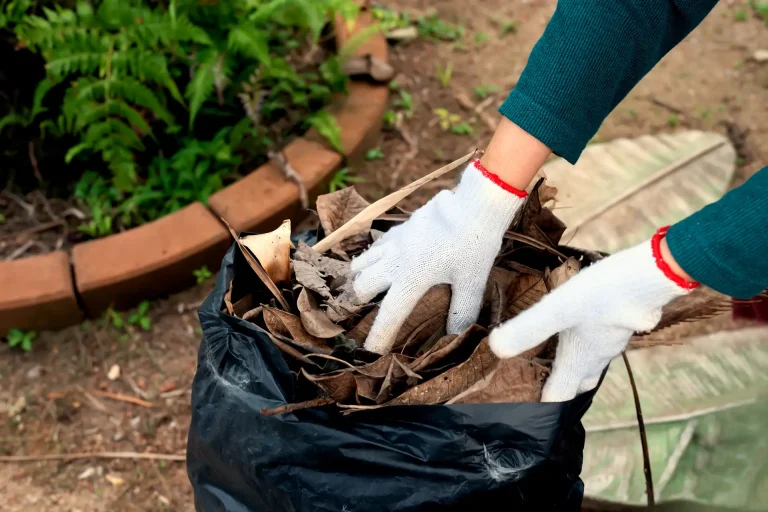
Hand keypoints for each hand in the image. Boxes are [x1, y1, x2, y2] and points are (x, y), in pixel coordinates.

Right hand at [351, 159, 527, 353]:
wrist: (473, 204)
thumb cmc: (474, 244)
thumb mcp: (472, 282)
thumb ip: (461, 312)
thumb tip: (456, 337)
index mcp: (411, 279)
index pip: (389, 316)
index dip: (378, 337)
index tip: (369, 353)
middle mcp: (394, 262)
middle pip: (361, 286)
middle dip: (360, 302)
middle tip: (364, 312)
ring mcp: (394, 243)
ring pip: (361, 263)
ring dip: (360, 278)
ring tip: (365, 288)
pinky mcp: (399, 228)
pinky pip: (375, 246)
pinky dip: (372, 257)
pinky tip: (381, 261)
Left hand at [489, 227, 697, 401]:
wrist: (652, 277)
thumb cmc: (602, 296)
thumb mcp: (557, 310)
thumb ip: (527, 329)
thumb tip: (495, 348)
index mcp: (579, 359)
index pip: (560, 394)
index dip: (543, 405)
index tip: (527, 413)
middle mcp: (598, 355)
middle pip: (579, 381)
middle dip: (563, 388)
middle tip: (543, 388)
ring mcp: (614, 339)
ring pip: (593, 361)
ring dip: (577, 365)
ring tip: (558, 360)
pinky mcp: (624, 321)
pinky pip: (604, 340)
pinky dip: (590, 343)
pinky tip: (585, 326)